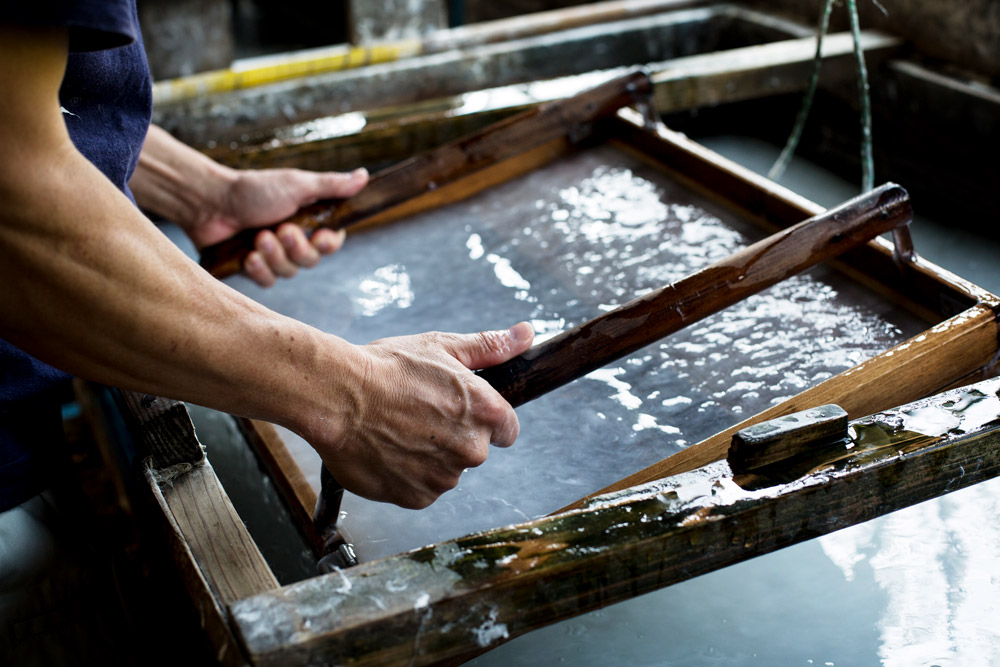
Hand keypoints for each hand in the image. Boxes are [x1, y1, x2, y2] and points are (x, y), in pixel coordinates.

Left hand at [131, 125, 370, 285]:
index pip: (332, 242)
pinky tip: (247, 256)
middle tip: (281, 230)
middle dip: (296, 248)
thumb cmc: (253, 189)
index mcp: (308, 221)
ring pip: (289, 272)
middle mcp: (294, 240)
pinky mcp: (254, 268)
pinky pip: (268, 282)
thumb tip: (365, 175)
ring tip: (258, 237)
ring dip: (274, 256)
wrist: (210, 202)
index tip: (319, 236)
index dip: (329, 244)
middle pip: (311, 261)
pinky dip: (259, 270)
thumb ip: (331, 185)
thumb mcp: (297, 185)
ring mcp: (273, 256)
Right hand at [307, 322, 534, 508]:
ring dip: (428, 456)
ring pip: (445, 470)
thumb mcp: (442, 347)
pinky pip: (420, 489)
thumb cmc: (388, 367)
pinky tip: (387, 450)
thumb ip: (489, 347)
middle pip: (473, 450)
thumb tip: (526, 334)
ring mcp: (445, 478)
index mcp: (487, 412)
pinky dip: (406, 475)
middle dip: (452, 436)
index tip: (458, 411)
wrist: (339, 396)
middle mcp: (473, 450)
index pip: (507, 430)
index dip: (482, 419)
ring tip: (396, 430)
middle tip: (417, 413)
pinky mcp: (417, 497)